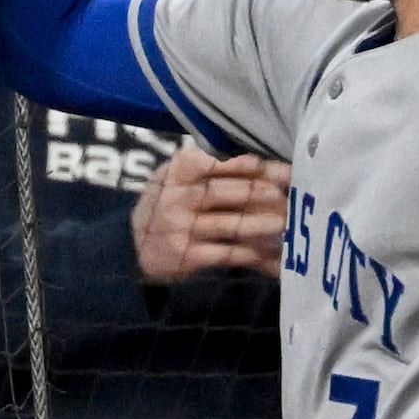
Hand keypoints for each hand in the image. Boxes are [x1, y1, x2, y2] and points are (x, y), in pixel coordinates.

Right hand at [134, 149, 288, 283]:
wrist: (134, 244)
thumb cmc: (170, 202)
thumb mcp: (180, 177)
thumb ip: (213, 168)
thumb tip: (261, 164)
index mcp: (178, 170)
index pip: (211, 162)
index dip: (239, 164)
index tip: (264, 165)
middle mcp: (177, 197)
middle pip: (223, 192)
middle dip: (256, 192)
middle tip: (284, 194)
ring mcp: (181, 228)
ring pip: (227, 224)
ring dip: (258, 224)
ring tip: (282, 222)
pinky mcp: (186, 255)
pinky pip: (223, 253)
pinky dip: (247, 252)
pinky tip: (266, 251)